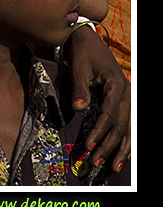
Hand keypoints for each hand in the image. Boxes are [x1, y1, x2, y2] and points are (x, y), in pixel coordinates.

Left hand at [62, 24, 130, 172]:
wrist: (88, 39)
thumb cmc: (82, 52)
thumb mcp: (79, 67)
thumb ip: (79, 88)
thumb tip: (78, 108)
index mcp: (116, 86)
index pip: (108, 115)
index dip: (99, 132)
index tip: (89, 146)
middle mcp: (126, 94)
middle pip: (120, 126)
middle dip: (109, 146)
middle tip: (96, 162)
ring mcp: (127, 98)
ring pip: (128, 128)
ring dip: (120, 148)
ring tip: (113, 167)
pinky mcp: (122, 100)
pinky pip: (127, 123)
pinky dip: (125, 140)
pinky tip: (123, 154)